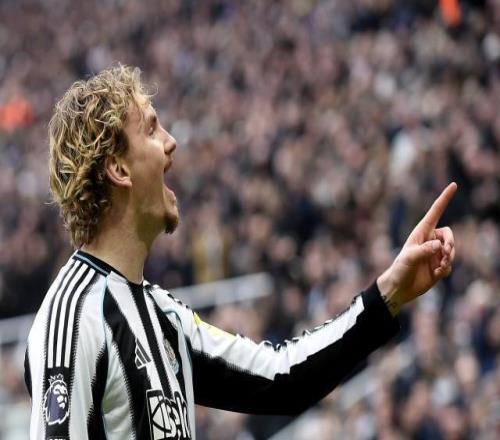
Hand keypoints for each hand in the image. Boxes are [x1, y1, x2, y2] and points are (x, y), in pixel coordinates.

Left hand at [377, 183, 456, 315]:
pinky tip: (436, 274)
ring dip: (449, 258)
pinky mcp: (439, 265)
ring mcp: (435, 253)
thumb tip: (439, 246)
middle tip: (445, 252)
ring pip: (452, 250)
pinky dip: (446, 269)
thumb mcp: (409, 258)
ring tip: (439, 267)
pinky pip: (450, 264)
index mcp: (421, 232)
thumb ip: (424, 251)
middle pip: (449, 234)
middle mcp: (429, 240)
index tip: (453, 185)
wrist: (399, 288)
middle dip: (451, 243)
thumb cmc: (400, 269)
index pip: (435, 212)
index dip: (444, 199)